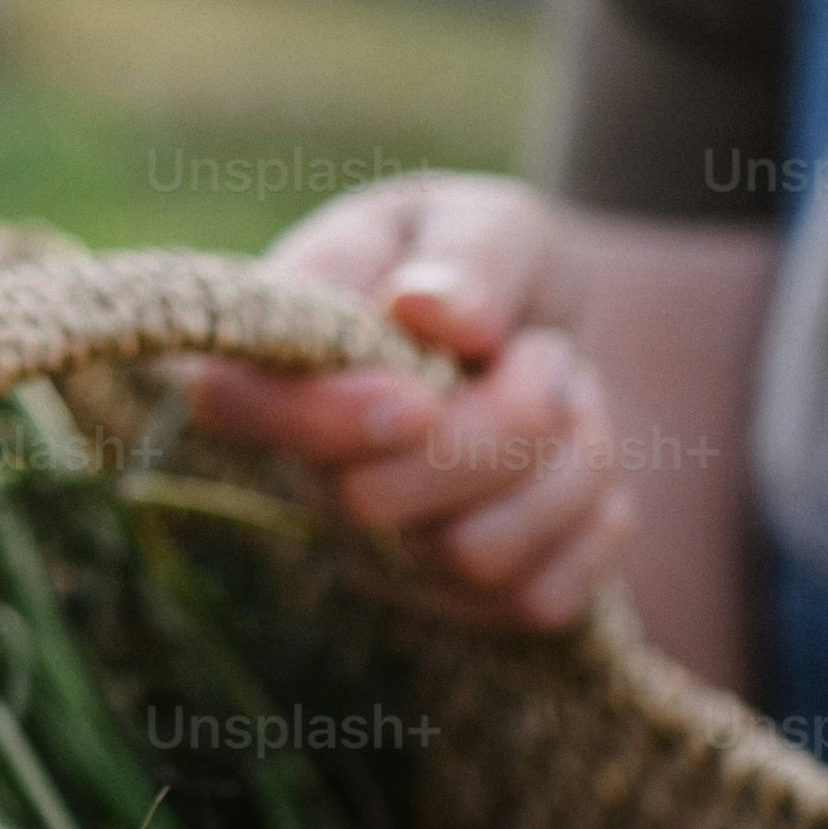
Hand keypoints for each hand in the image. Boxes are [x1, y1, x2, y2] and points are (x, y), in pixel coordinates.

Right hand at [183, 171, 636, 628]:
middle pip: (374, 501)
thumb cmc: (483, 268)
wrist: (538, 338)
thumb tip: (426, 308)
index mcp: (283, 354)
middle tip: (539, 350)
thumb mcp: (488, 220)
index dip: (325, 416)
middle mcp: (308, 473)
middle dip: (504, 415)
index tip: (421, 390)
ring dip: (566, 461)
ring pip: (474, 559)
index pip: (234, 405)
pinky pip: (537, 602)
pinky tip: (579, 463)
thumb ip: (467, 252)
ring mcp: (378, 557)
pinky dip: (593, 520)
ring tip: (569, 397)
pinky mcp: (456, 608)